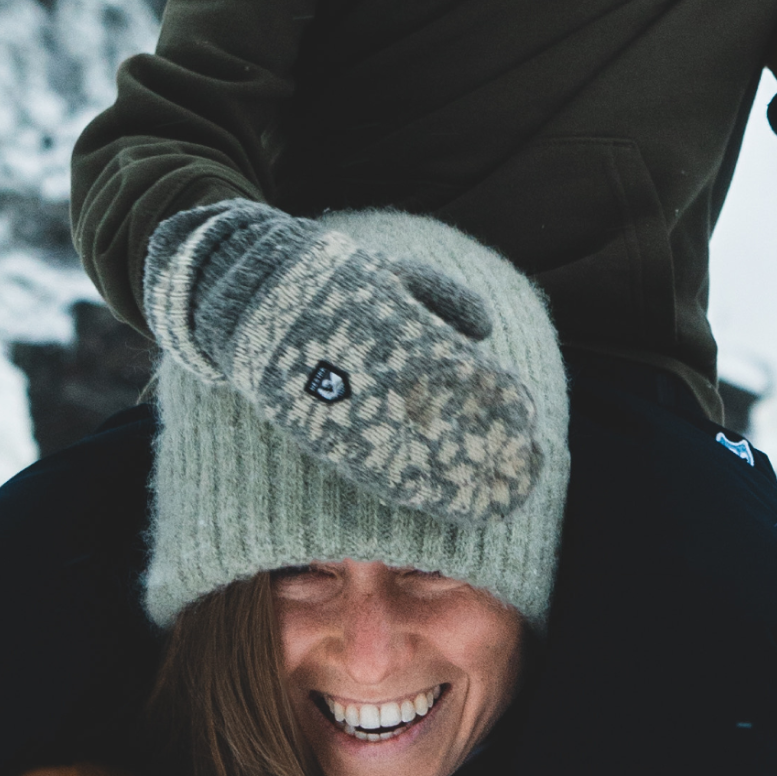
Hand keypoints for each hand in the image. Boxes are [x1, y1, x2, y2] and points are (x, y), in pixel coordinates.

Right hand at [143, 201, 541, 521]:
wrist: (246, 291)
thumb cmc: (327, 277)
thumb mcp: (390, 272)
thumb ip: (443, 297)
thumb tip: (486, 327)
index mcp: (404, 333)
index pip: (467, 377)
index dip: (500, 406)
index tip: (530, 424)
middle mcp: (383, 376)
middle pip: (449, 424)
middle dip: (489, 451)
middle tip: (525, 473)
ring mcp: (351, 406)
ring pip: (413, 455)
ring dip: (456, 484)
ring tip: (490, 503)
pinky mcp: (320, 431)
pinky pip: (368, 468)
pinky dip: (405, 487)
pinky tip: (433, 503)